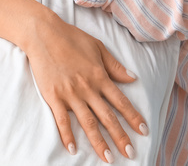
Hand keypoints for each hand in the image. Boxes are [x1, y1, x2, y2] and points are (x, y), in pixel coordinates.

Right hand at [25, 12, 147, 161]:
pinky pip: (62, 120)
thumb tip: (132, 78)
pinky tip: (72, 149)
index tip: (143, 130)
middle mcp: (88, 88)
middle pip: (107, 117)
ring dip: (99, 142)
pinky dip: (67, 136)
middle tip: (130, 153)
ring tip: (108, 158)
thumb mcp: (98, 48)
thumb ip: (115, 66)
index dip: (133, 117)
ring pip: (88, 123)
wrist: (44, 34)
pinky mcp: (54, 97)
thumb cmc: (72, 38)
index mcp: (100, 76)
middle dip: (120, 136)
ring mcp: (71, 94)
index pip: (121, 101)